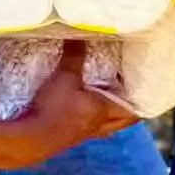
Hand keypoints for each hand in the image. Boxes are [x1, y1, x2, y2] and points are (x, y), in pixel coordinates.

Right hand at [0, 53, 135, 167]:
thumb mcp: (64, 77)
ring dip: (109, 116)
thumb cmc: (53, 108)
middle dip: (128, 110)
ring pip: (105, 127)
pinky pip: (86, 130)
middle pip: (122, 122)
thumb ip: (74, 56)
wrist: (30, 140)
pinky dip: (89, 121)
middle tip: (129, 95)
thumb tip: (79, 35)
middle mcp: (97, 125)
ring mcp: (82, 135)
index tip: (144, 90)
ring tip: (107, 101)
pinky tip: (80, 111)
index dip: (141, 102)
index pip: (132, 111)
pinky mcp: (67, 139)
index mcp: (103, 111)